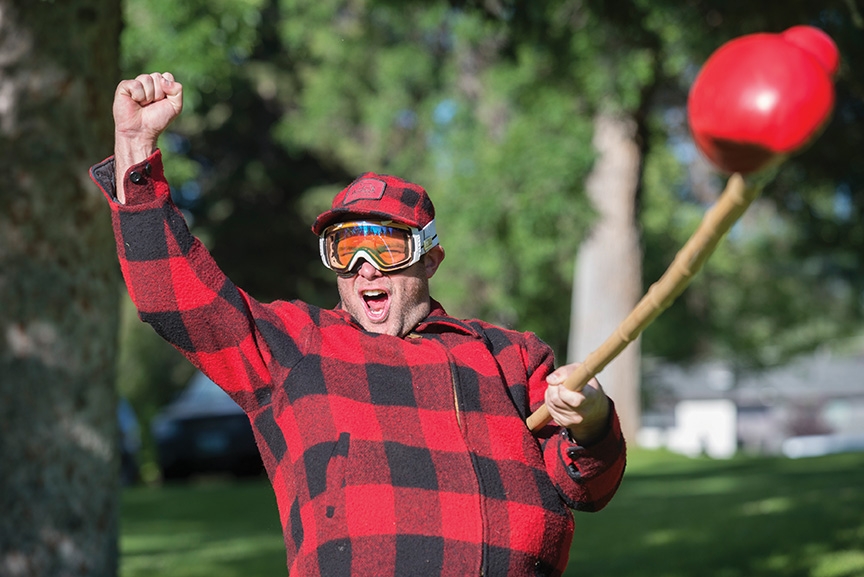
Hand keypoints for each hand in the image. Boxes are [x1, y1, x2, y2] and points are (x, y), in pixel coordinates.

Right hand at [113, 72, 182, 201]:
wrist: (140, 138)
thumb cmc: (157, 127)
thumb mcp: (174, 108)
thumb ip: (177, 91)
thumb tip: (169, 78)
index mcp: (157, 90)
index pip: (167, 77)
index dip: (168, 88)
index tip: (163, 103)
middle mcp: (145, 86)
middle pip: (159, 76)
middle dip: (160, 94)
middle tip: (153, 108)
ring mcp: (133, 87)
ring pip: (148, 79)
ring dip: (150, 97)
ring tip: (144, 108)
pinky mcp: (122, 90)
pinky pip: (136, 84)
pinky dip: (140, 95)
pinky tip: (136, 105)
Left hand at [544, 363, 609, 444]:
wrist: (595, 408)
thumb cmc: (588, 386)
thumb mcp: (581, 371)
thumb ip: (566, 372)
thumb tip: (550, 380)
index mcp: (591, 397)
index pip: (575, 400)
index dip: (563, 391)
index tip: (562, 385)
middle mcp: (582, 412)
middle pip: (557, 400)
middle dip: (553, 387)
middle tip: (560, 383)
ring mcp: (572, 420)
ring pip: (551, 403)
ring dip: (551, 393)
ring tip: (561, 389)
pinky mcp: (564, 423)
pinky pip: (550, 409)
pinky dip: (550, 401)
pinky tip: (559, 398)